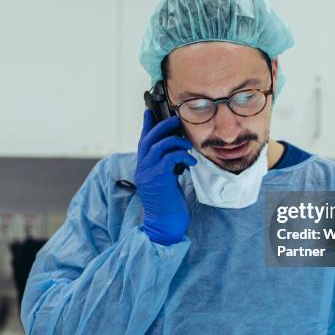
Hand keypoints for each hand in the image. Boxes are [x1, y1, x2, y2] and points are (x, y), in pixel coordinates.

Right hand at [135, 110, 196, 244]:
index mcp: (143, 166)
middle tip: (176, 120)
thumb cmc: (168, 203)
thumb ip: (166, 166)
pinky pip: (170, 158)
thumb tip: (177, 152)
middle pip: (149, 138)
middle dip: (163, 125)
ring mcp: (148, 172)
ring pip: (159, 145)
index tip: (149, 110)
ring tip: (188, 146)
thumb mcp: (166, 180)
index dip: (146, 124)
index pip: (143, 140)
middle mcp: (142, 167)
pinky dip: (182, 156)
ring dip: (176, 141)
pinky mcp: (158, 178)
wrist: (164, 224)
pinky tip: (191, 162)